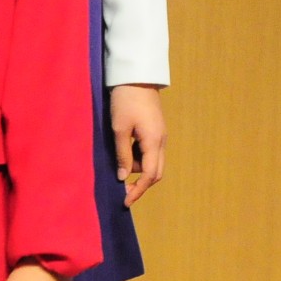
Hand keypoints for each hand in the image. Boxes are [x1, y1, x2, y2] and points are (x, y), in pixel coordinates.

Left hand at [111, 83, 166, 205]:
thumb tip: (123, 177)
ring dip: (138, 170)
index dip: (138, 190)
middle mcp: (161, 142)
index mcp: (153, 142)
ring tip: (119, 165)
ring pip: (154, 163)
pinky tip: (126, 155)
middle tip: (123, 191)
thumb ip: (122, 154)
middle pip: (156, 172)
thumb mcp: (119, 129)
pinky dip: (140, 160)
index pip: (149, 175)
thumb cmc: (126, 102)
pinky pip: (151, 153)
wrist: (137, 78)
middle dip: (141, 184)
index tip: (125, 202)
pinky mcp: (156, 131)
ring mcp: (160, 136)